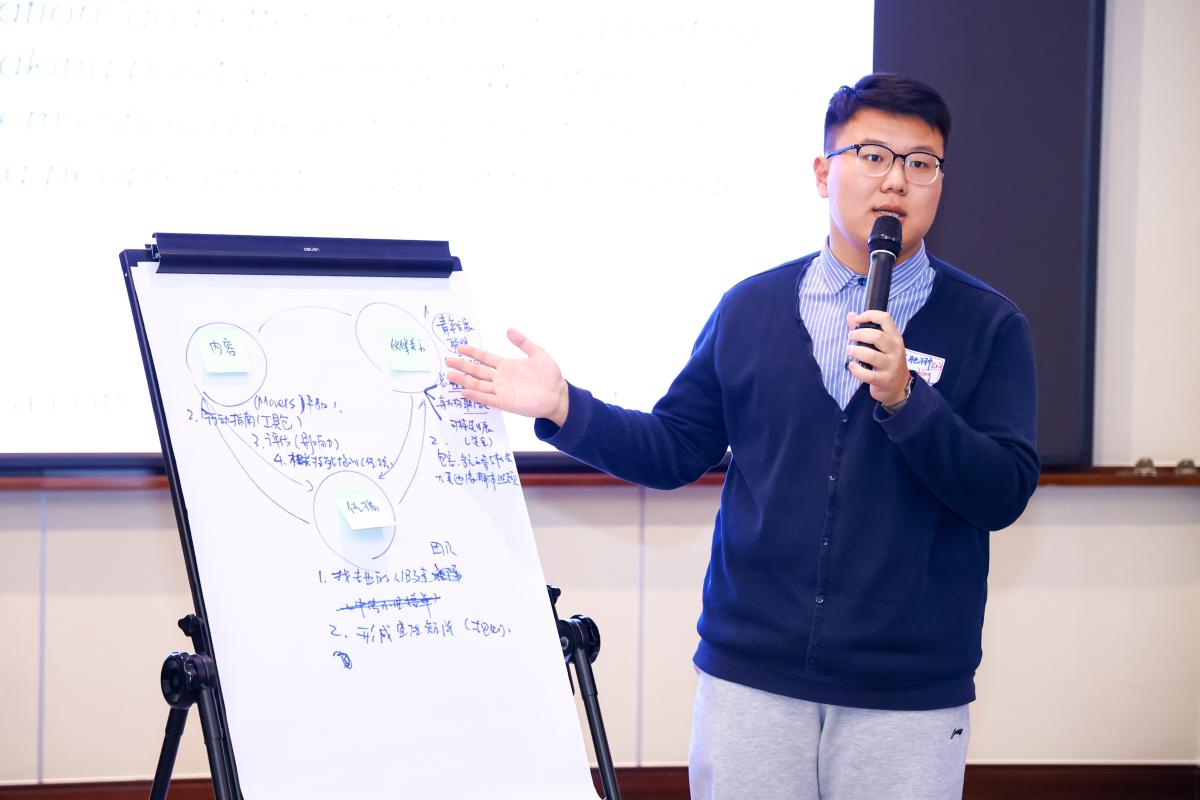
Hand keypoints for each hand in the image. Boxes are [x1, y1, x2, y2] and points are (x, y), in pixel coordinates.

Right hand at [445, 328, 569, 425]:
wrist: (558, 395)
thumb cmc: (550, 376)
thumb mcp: (537, 353)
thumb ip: (523, 342)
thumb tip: (509, 329)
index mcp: (507, 366)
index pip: (485, 358)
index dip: (473, 352)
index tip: (459, 347)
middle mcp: (501, 378)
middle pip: (477, 371)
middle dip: (462, 366)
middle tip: (447, 360)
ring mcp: (502, 391)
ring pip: (478, 384)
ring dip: (464, 380)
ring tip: (450, 375)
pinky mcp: (505, 402)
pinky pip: (487, 399)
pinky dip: (476, 396)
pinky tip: (464, 392)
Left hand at [846, 310, 909, 406]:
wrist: (899, 387)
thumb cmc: (887, 362)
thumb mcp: (882, 345)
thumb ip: (865, 329)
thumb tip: (851, 314)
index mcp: (895, 338)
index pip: (886, 319)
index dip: (869, 315)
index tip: (857, 319)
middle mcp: (896, 350)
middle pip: (877, 336)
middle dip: (860, 334)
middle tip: (850, 337)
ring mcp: (891, 366)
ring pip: (872, 355)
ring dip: (856, 351)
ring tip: (849, 350)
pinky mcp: (884, 380)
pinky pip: (868, 374)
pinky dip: (856, 370)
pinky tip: (852, 366)